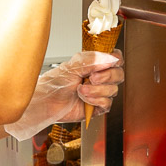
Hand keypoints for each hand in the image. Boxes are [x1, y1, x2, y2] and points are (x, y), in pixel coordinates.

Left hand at [4, 51, 124, 140]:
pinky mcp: (97, 107)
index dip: (116, 60)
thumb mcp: (72, 66)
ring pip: (113, 90)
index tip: (110, 62)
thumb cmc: (55, 83)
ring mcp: (99, 92)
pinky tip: (84, 99)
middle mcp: (99, 77)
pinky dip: (96, 101)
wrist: (46, 102)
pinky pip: (107, 104)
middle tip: (92, 78)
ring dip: (96, 91)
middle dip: (107, 77)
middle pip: (118, 74)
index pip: (115, 58)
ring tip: (80, 90)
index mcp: (95, 64)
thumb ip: (92, 60)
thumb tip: (110, 58)